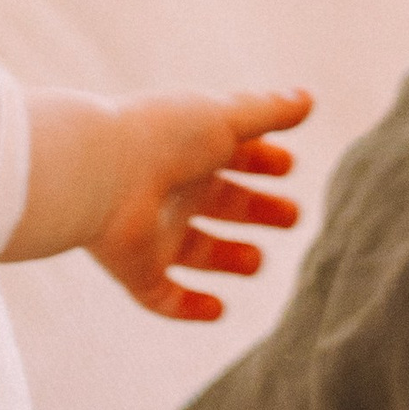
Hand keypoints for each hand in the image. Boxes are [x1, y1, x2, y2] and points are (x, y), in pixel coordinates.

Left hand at [87, 87, 311, 321]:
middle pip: (221, 204)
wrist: (100, 173)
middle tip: (292, 216)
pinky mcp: (137, 270)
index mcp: (190, 150)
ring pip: (196, 251)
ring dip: (229, 258)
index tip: (289, 165)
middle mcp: (172, 191)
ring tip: (257, 261)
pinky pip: (162, 296)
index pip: (232, 155)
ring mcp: (153, 233)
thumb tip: (307, 99)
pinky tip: (219, 310)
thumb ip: (268, 111)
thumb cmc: (164, 138)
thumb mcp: (225, 118)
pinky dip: (189, 307)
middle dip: (258, 209)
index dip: (263, 160)